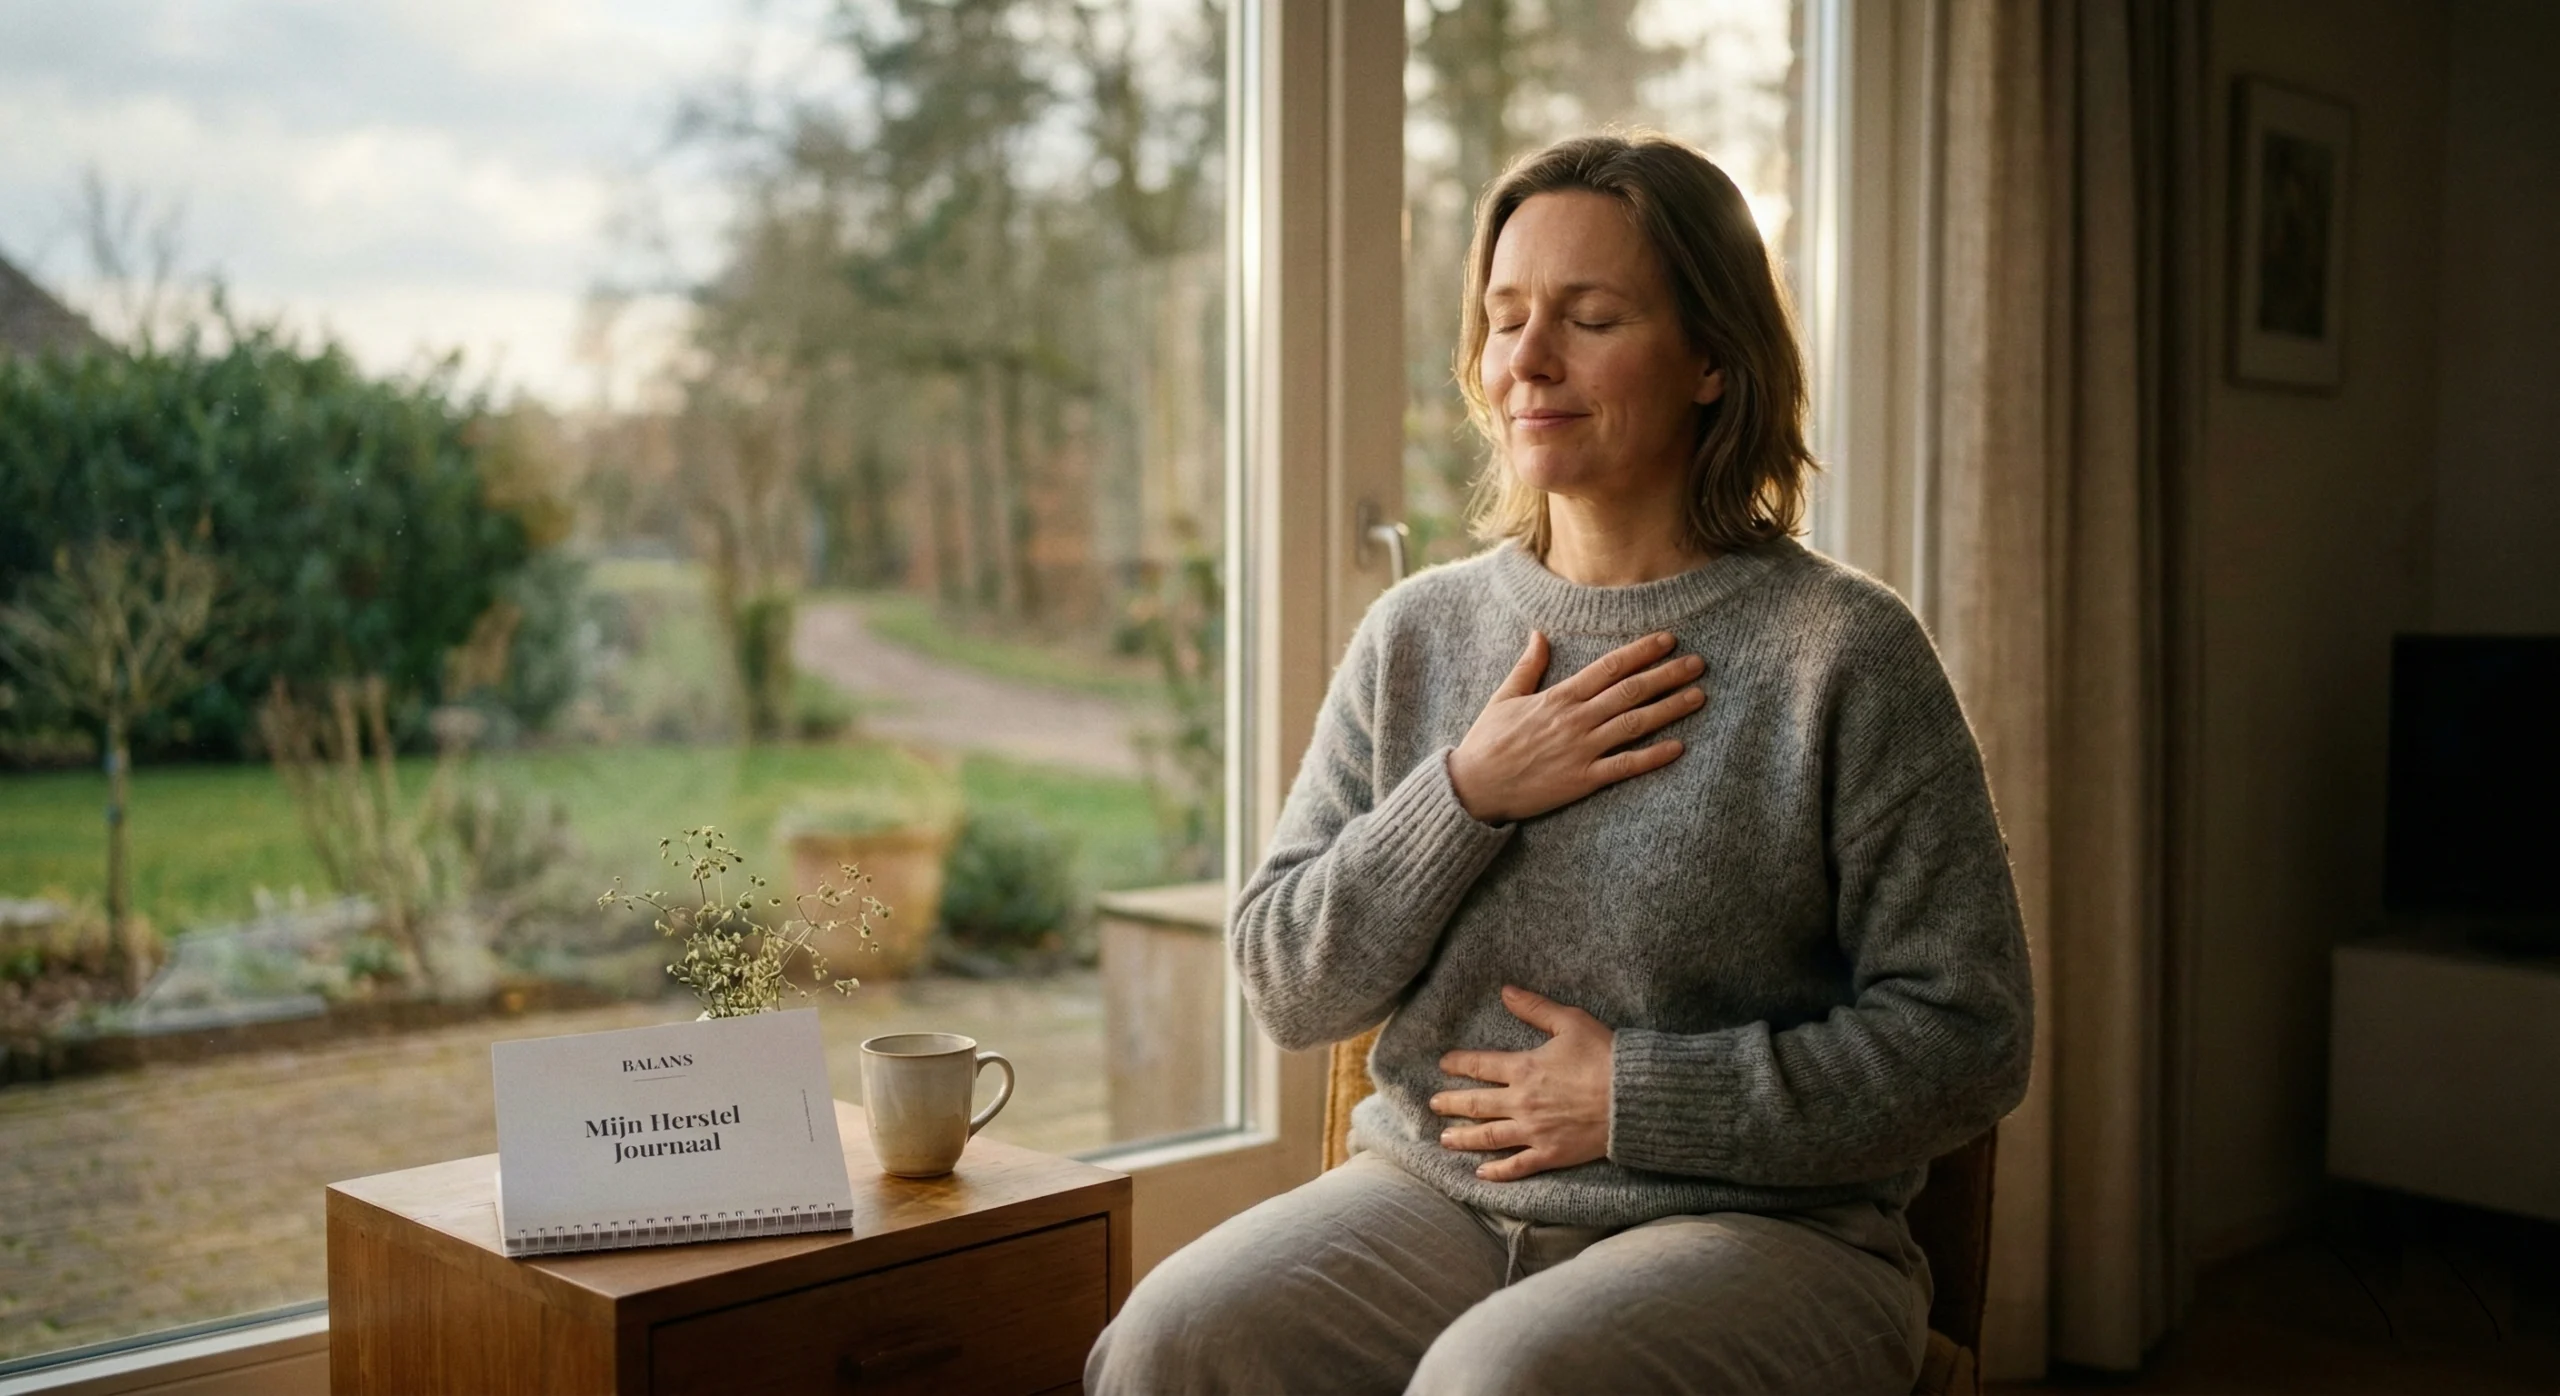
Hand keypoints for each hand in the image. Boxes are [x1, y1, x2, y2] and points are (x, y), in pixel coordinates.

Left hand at [1431, 986, 1615, 1181]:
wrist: (1634, 1098)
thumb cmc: (1605, 1057)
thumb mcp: (1571, 1022)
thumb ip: (1535, 1008)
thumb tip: (1506, 991)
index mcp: (1524, 1069)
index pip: (1480, 1066)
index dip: (1459, 1064)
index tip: (1444, 1064)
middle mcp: (1521, 1102)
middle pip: (1476, 1104)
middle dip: (1451, 1103)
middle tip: (1433, 1104)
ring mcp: (1534, 1132)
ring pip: (1488, 1137)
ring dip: (1463, 1138)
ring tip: (1445, 1139)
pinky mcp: (1551, 1154)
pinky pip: (1518, 1166)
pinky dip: (1498, 1171)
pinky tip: (1481, 1174)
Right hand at [1446, 630, 1703, 824]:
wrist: (1474, 787)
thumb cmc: (1487, 742)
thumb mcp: (1504, 697)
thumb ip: (1528, 666)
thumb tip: (1538, 633)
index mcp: (1559, 697)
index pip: (1609, 667)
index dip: (1641, 652)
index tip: (1668, 639)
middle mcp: (1575, 720)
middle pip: (1630, 691)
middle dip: (1667, 674)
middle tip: (1698, 663)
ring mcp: (1581, 750)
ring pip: (1634, 724)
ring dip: (1669, 708)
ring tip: (1698, 696)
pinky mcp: (1582, 780)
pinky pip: (1624, 767)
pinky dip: (1652, 757)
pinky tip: (1678, 747)